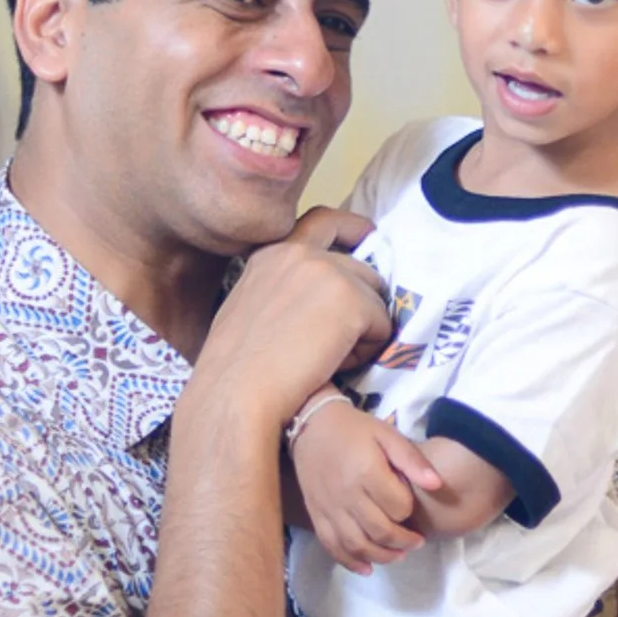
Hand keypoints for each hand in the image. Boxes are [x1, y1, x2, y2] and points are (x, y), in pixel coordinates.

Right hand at [191, 207, 388, 428]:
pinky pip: (383, 327)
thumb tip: (321, 301)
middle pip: (361, 269)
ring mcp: (328, 274)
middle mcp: (301, 254)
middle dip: (358, 305)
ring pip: (375, 299)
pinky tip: (334, 366)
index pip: (322, 221)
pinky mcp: (351, 302)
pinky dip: (367, 351)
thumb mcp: (249, 307)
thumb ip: (284, 289)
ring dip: (362, 330)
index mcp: (272, 253)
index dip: (350, 228)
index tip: (367, 234)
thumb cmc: (235, 369)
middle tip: (330, 343)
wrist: (234, 395)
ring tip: (327, 358)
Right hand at [291, 398, 441, 572]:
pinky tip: (367, 568)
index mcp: (367, 472)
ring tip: (398, 555)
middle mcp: (347, 495)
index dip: (409, 511)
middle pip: (380, 531)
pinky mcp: (317, 516)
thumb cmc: (355, 430)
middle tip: (417, 541)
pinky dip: (350, 562)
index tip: (412, 508)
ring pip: (358, 545)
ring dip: (382, 557)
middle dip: (403, 542)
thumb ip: (412, 460)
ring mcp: (330, 509)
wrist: (311, 426)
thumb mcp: (387, 435)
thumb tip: (437, 485)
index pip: (398, 507)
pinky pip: (332, 546)